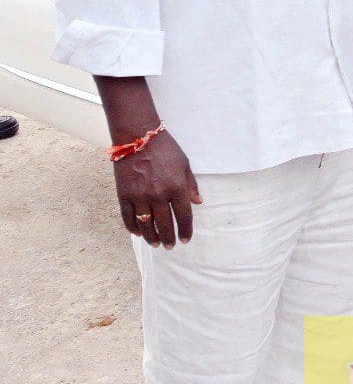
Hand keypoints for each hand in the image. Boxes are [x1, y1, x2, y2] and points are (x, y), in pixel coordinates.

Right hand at [114, 132, 201, 248]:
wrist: (137, 137)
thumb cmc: (165, 149)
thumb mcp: (184, 164)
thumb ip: (190, 185)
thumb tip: (197, 203)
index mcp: (176, 187)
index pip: (183, 216)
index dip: (185, 230)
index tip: (185, 240)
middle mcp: (158, 194)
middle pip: (165, 224)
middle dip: (168, 238)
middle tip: (169, 246)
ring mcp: (139, 196)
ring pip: (146, 225)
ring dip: (152, 237)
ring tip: (156, 243)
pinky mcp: (124, 195)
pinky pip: (128, 217)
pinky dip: (133, 228)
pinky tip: (139, 233)